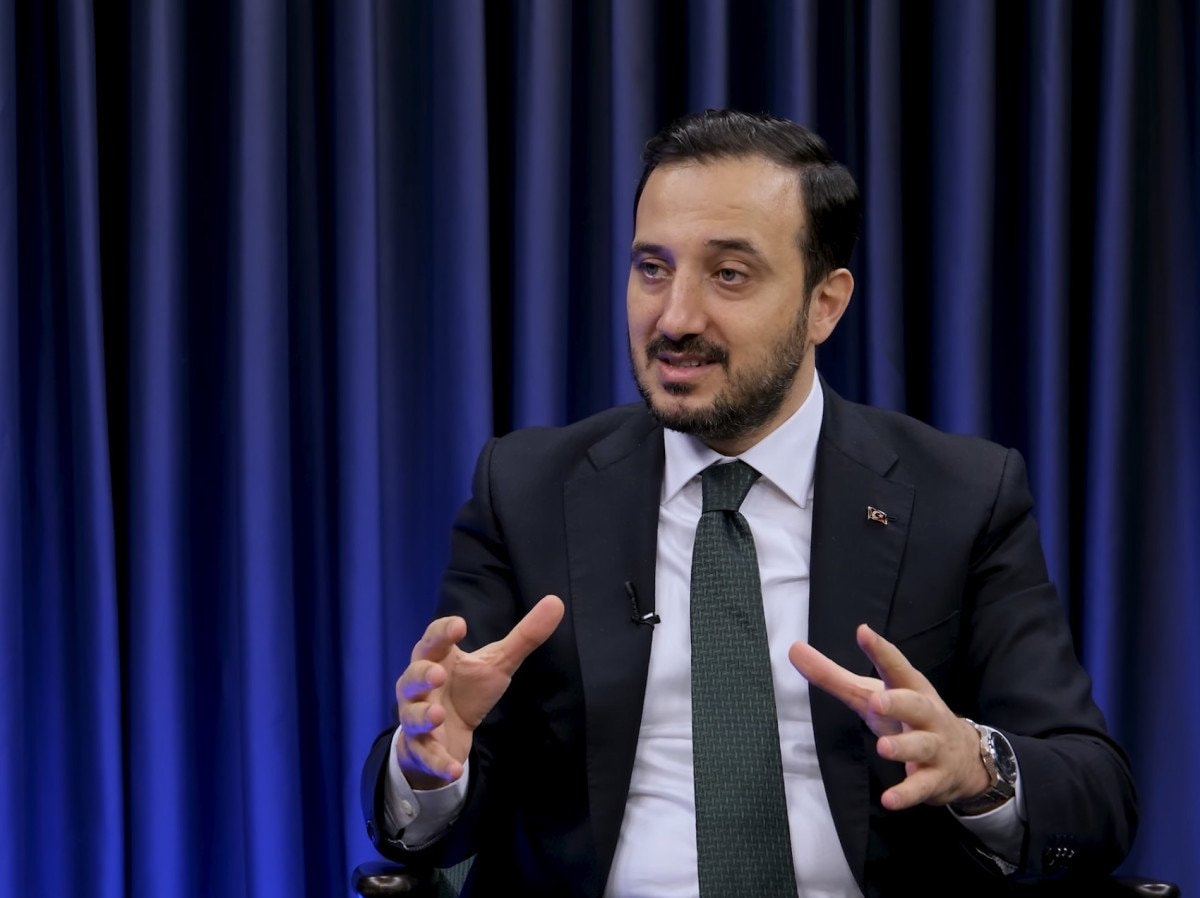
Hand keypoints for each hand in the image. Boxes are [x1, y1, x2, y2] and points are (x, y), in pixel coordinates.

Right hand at [394, 594, 564, 789]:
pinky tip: (453, 768)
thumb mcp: (498, 663)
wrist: (447, 734)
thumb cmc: (468, 689)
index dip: (443, 631)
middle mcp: (420, 687)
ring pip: (411, 716)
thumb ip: (524, 636)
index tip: (460, 625)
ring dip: (422, 715)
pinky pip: (426, 755)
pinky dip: (438, 762)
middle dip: (422, 675)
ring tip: (436, 714)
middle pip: (412, 677)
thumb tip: (556, 601)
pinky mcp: (421, 748)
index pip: (434, 639)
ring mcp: (417, 718)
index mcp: (437, 659)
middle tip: (438, 674)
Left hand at [789, 624, 989, 810]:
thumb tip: (794, 649)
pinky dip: (907, 793)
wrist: (965, 758)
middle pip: (914, 704)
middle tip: (876, 701)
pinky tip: (889, 800)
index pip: (894, 666)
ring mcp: (934, 746)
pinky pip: (921, 787)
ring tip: (883, 748)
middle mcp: (925, 713)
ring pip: (921, 746)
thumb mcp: (871, 695)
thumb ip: (833, 676)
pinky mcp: (936, 778)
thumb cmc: (907, 717)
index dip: (880, 650)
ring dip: (903, 747)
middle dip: (897, 702)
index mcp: (909, 688)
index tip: (863, 632)